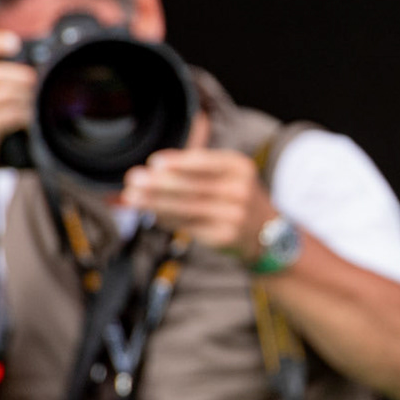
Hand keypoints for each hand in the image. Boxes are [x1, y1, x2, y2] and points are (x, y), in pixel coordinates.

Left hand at [121, 115, 275, 256]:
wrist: (267, 232)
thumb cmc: (236, 196)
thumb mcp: (228, 172)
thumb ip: (195, 164)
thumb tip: (155, 164)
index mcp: (239, 167)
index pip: (206, 162)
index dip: (179, 162)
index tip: (154, 162)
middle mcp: (240, 190)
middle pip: (193, 186)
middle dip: (159, 183)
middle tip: (133, 180)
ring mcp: (234, 216)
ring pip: (187, 208)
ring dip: (155, 203)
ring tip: (132, 198)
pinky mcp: (224, 236)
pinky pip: (189, 226)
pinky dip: (166, 218)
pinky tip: (150, 213)